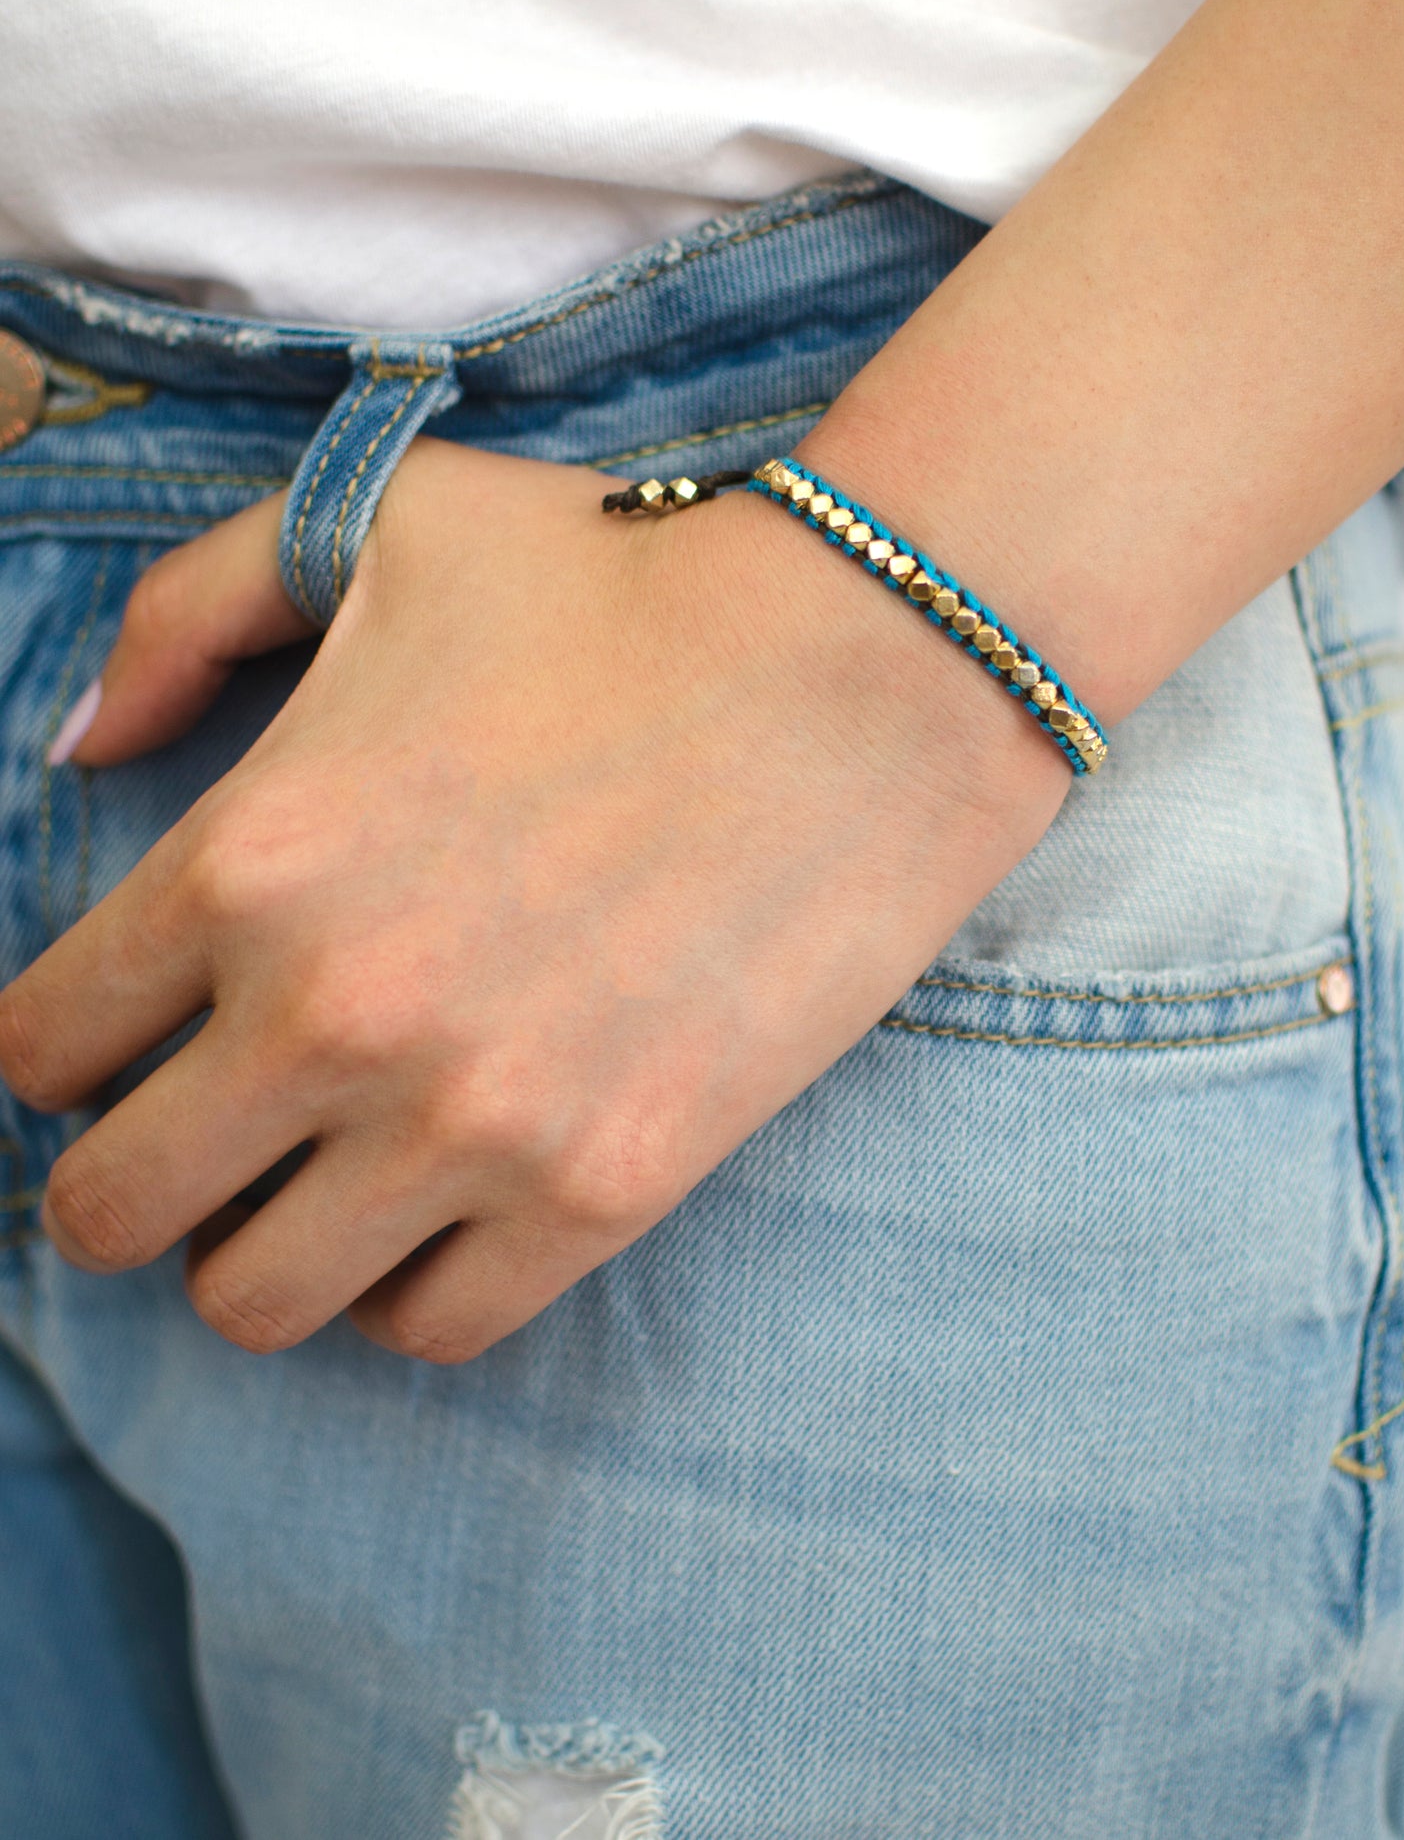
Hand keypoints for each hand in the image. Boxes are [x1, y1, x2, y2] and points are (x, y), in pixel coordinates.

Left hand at [0, 440, 1064, 1361]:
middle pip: (106, 1214)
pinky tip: (450, 1193)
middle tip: (206, 1121)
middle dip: (129, 1173)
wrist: (868, 663)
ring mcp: (470, 1124)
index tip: (123, 1034)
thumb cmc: (618, 579)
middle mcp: (331, 1016)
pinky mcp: (603, 1190)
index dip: (59, 1047)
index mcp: (244, 855)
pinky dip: (413, 1282)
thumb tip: (73, 747)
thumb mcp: (374, 524)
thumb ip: (181, 616)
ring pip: (249, 1306)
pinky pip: (428, 1331)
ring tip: (326, 1170)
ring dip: (262, 1244)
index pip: (36, 1048)